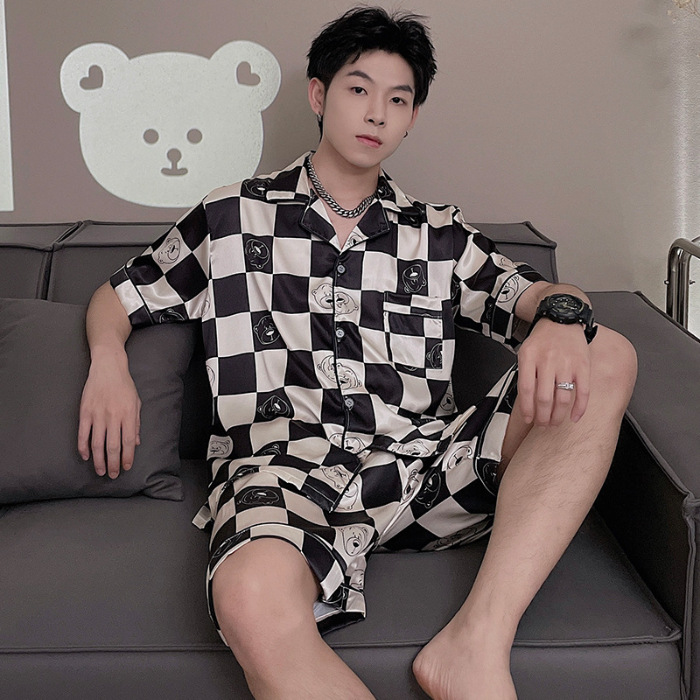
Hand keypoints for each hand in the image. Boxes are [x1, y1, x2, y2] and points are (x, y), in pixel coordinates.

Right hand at [78, 354, 140, 478]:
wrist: (108, 367)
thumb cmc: (124, 385)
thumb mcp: (136, 403)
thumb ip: (136, 423)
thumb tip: (136, 443)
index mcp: (128, 414)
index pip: (128, 441)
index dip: (127, 457)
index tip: (126, 467)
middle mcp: (113, 416)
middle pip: (113, 446)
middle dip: (114, 463)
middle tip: (113, 475)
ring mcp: (97, 414)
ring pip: (97, 443)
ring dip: (99, 460)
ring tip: (101, 470)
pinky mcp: (85, 411)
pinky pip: (83, 433)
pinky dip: (83, 447)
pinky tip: (86, 456)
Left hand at [516, 320, 590, 426]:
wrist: (562, 319)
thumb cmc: (543, 339)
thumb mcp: (526, 352)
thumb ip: (525, 374)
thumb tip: (525, 403)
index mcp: (529, 357)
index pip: (526, 389)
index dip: (527, 408)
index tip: (529, 419)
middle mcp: (548, 360)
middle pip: (544, 397)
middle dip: (542, 416)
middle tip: (542, 424)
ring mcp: (567, 363)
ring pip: (562, 398)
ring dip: (558, 416)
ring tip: (554, 422)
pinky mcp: (583, 366)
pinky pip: (583, 392)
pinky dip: (579, 408)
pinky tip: (574, 417)